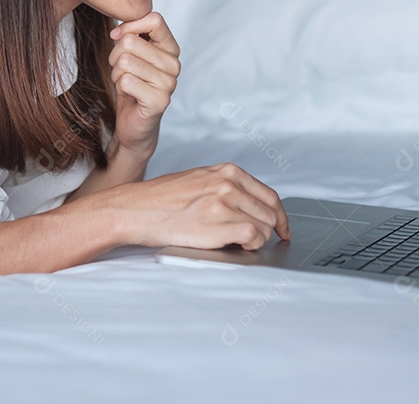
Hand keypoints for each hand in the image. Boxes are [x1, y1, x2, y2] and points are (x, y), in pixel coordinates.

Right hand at [104, 162, 290, 250]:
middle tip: (257, 241)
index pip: (270, 195)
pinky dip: (250, 245)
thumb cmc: (163, 199)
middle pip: (270, 213)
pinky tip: (236, 246)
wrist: (136, 209)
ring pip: (263, 227)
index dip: (280, 216)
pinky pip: (252, 237)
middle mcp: (228, 184)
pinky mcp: (217, 225)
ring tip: (235, 242)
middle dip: (268, 231)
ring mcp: (223, 203)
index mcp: (227, 171)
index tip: (282, 228)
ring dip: (255, 240)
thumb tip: (252, 206)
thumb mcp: (201, 180)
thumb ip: (228, 188)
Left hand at [107, 12, 179, 159]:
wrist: (133, 122)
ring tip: (127, 84)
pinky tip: (130, 95)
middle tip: (123, 71)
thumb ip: (130, 36)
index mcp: (170, 49)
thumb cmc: (131, 84)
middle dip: (116, 56)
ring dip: (117, 74)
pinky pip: (126, 80)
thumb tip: (118, 32)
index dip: (130, 26)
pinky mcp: (159, 100)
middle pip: (131, 41)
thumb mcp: (131, 55)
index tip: (118, 37)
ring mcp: (169, 83)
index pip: (155, 19)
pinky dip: (120, 87)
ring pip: (125, 61)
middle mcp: (174, 64)